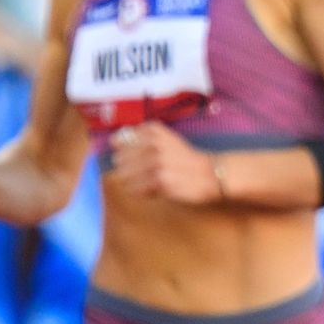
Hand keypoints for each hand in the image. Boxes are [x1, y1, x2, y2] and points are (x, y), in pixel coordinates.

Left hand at [105, 124, 234, 205]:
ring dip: (133, 182)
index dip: (122, 153)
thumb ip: (140, 139)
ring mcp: (156, 162)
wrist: (209, 174)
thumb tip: (114, 143)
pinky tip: (154, 189)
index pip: (118, 142)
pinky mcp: (161, 181)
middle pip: (119, 160)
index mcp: (153, 131)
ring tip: (149, 182)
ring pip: (124, 176)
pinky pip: (135, 189)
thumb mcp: (165, 140)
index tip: (131, 159)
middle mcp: (153, 144)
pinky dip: (140, 192)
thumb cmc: (184, 159)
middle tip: (144, 174)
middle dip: (126, 169)